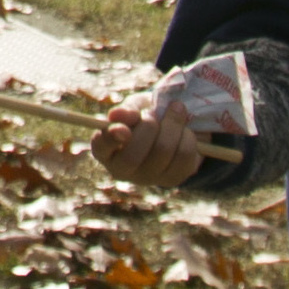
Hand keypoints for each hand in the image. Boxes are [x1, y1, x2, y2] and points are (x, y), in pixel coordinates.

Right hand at [90, 93, 211, 189]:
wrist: (171, 129)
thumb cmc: (144, 116)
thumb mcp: (134, 109)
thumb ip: (126, 112)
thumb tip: (115, 115)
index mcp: (105, 149)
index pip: (101, 147)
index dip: (111, 140)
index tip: (124, 129)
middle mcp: (122, 170)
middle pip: (133, 156)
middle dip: (148, 127)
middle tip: (154, 112)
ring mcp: (148, 178)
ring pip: (162, 152)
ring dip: (172, 125)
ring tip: (176, 110)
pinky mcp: (172, 179)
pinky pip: (184, 157)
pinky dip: (187, 137)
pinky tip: (185, 130)